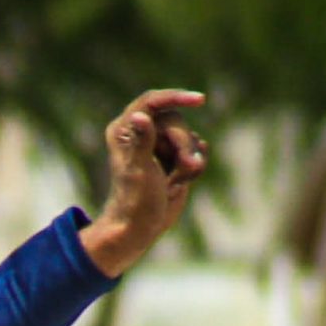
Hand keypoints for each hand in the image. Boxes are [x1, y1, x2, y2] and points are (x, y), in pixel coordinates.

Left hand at [79, 88, 208, 277]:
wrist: (139, 228)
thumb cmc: (134, 202)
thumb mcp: (139, 170)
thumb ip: (142, 142)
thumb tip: (141, 116)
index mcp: (125, 130)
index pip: (152, 101)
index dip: (176, 97)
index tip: (200, 100)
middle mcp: (140, 133)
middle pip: (175, 121)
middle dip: (183, 144)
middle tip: (183, 168)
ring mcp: (158, 145)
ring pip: (188, 136)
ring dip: (189, 159)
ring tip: (175, 184)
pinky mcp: (172, 157)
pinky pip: (196, 149)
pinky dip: (194, 166)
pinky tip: (181, 182)